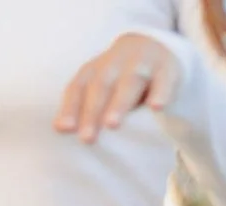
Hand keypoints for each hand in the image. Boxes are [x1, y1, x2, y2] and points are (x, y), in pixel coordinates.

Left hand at [56, 32, 182, 142]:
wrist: (153, 46)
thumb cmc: (121, 77)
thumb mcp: (101, 87)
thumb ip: (82, 107)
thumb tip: (59, 129)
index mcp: (94, 70)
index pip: (79, 88)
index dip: (70, 107)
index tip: (64, 129)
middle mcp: (114, 64)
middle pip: (101, 87)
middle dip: (92, 112)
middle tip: (87, 138)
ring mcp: (141, 65)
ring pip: (128, 83)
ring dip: (119, 103)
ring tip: (112, 125)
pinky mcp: (166, 69)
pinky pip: (163, 81)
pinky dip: (160, 93)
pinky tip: (157, 107)